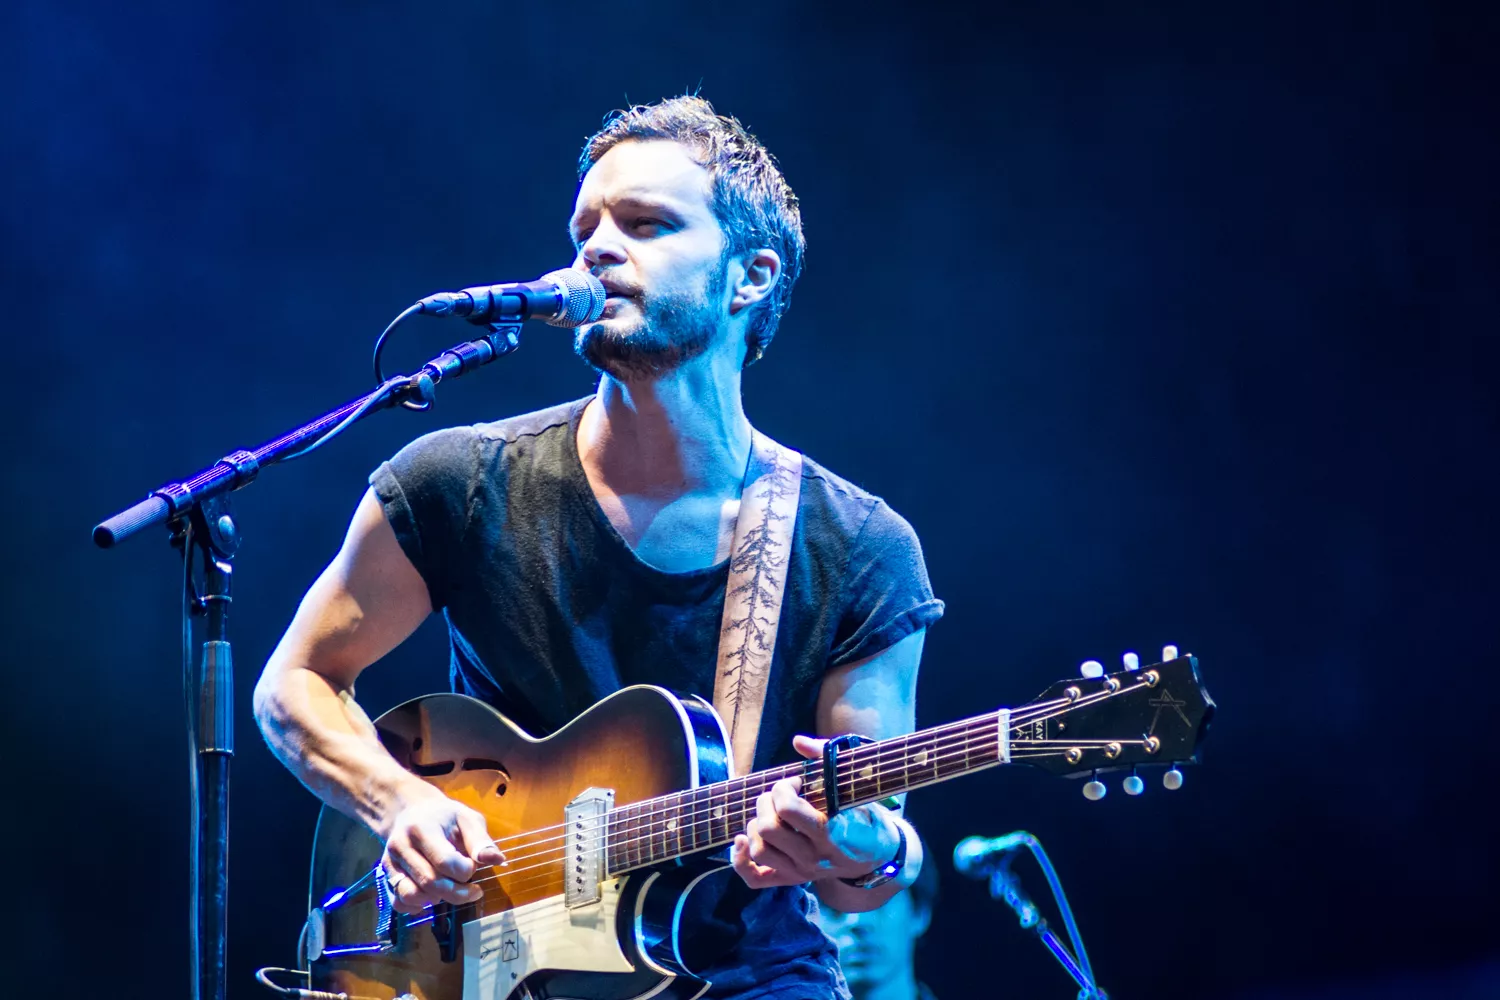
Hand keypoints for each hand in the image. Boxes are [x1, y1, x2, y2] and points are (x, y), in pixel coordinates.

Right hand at [380, 789, 505, 913]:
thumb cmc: (444, 817)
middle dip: (458, 892)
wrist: (412, 813)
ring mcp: (390, 863)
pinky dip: (418, 907)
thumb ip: (480, 840)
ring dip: (437, 899)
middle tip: (474, 891)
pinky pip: (399, 902)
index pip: (444, 861)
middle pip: (430, 882)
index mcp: (422, 828)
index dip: (466, 871)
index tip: (474, 867)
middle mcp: (401, 846)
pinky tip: (433, 896)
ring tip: (451, 889)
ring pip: (411, 895)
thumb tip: (498, 860)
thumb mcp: (467, 819)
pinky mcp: (386, 877)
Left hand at [730, 735, 900, 889]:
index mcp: (830, 832)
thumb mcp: (852, 787)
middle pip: (766, 829)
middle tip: (781, 796)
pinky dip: (739, 859)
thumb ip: (826, 758)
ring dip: (756, 825)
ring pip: (758, 850)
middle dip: (766, 803)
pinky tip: (742, 839)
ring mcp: (801, 872)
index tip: (796, 782)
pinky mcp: (791, 880)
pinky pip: (753, 878)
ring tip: (772, 815)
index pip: (787, 809)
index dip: (783, 787)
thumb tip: (798, 741)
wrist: (878, 856)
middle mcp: (813, 857)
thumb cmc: (864, 816)